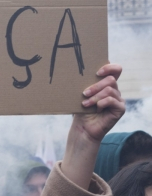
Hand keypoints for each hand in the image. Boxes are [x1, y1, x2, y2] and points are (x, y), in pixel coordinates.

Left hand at [62, 64, 124, 189]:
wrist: (82, 128)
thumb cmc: (80, 110)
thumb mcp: (81, 94)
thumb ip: (84, 83)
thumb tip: (74, 70)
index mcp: (106, 84)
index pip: (115, 69)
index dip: (109, 67)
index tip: (97, 72)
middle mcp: (115, 90)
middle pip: (111, 80)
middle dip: (95, 86)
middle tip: (84, 93)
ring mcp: (119, 100)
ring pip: (110, 90)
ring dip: (95, 96)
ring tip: (85, 103)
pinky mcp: (120, 109)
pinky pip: (113, 100)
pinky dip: (102, 102)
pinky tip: (95, 108)